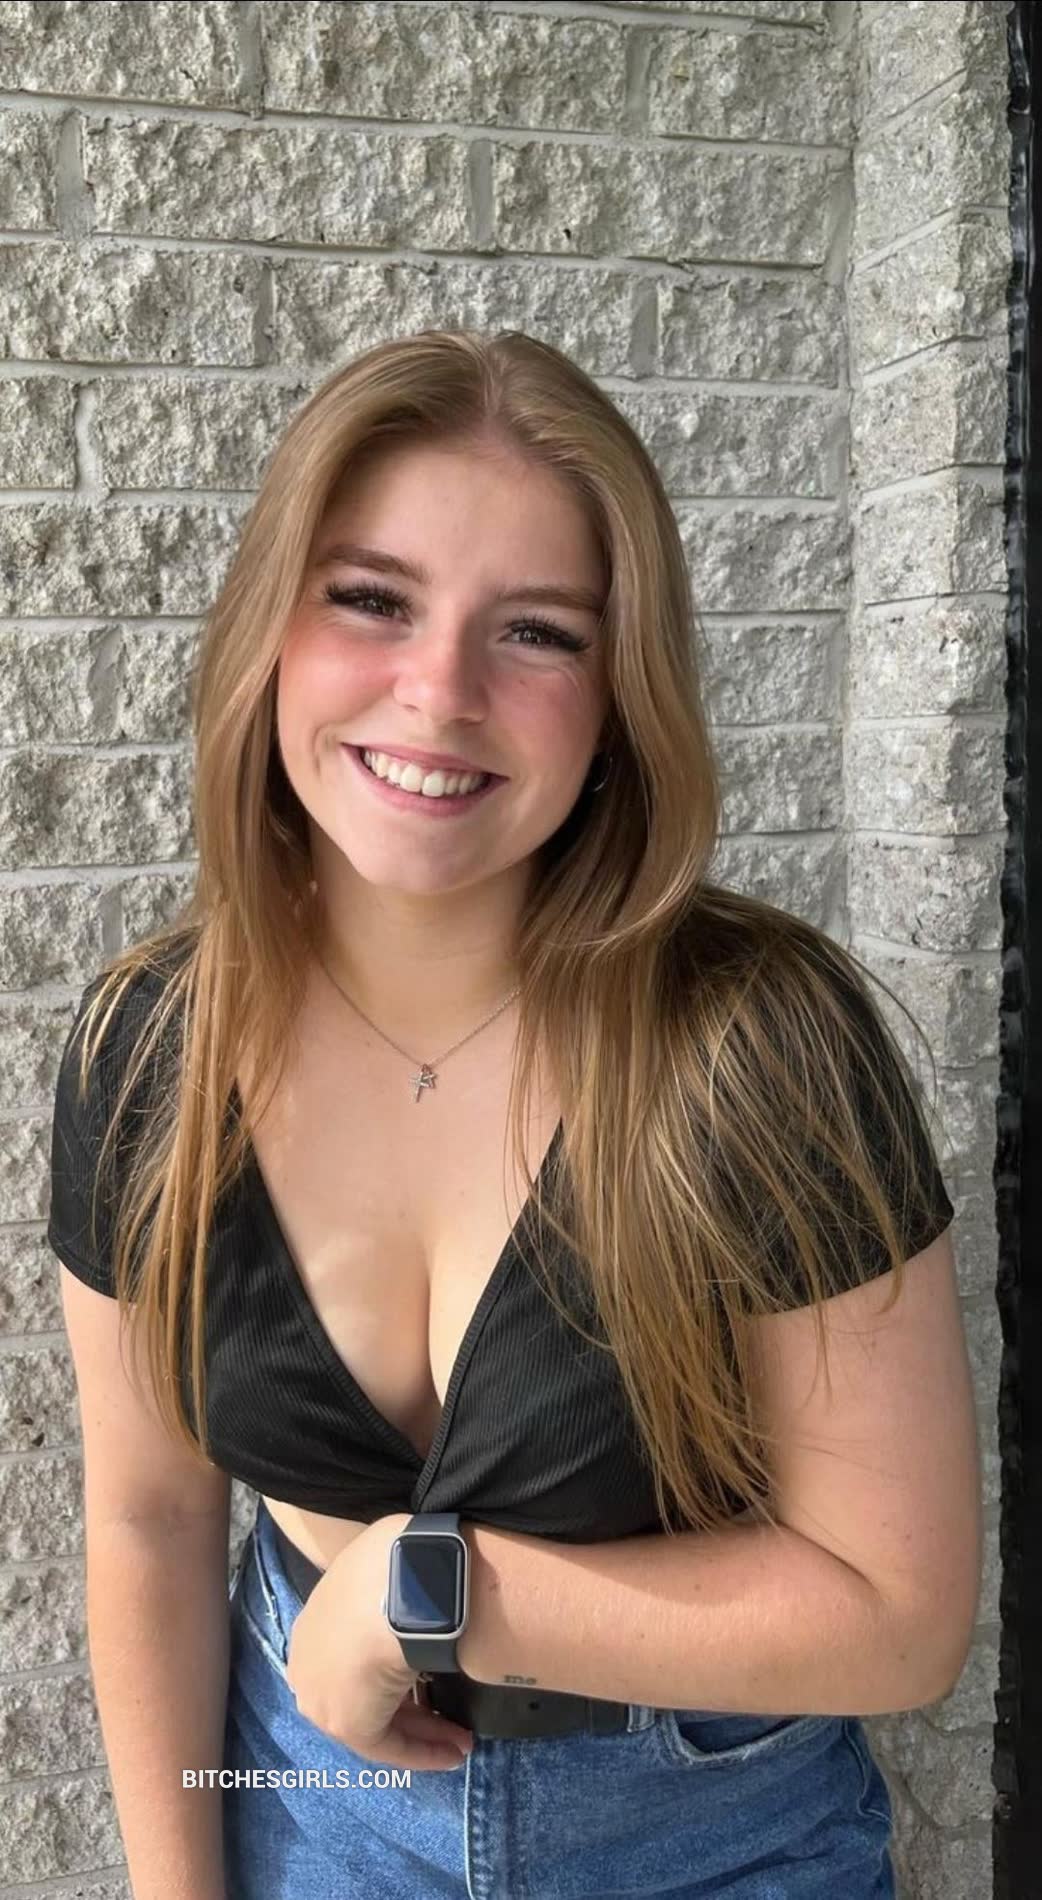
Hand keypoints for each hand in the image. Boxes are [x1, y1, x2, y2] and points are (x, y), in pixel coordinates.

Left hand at [284, 1513, 474, 1772]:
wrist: (395, 1587)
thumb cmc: (395, 1567)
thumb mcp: (385, 1567)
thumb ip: (393, 1590)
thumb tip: (424, 1591)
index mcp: (314, 1623)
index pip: (352, 1656)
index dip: (392, 1670)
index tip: (428, 1676)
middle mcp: (309, 1664)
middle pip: (364, 1692)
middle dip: (411, 1708)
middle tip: (451, 1717)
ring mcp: (322, 1696)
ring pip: (378, 1718)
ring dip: (423, 1731)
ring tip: (462, 1739)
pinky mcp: (347, 1725)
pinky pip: (388, 1742)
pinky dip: (422, 1751)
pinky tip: (452, 1752)